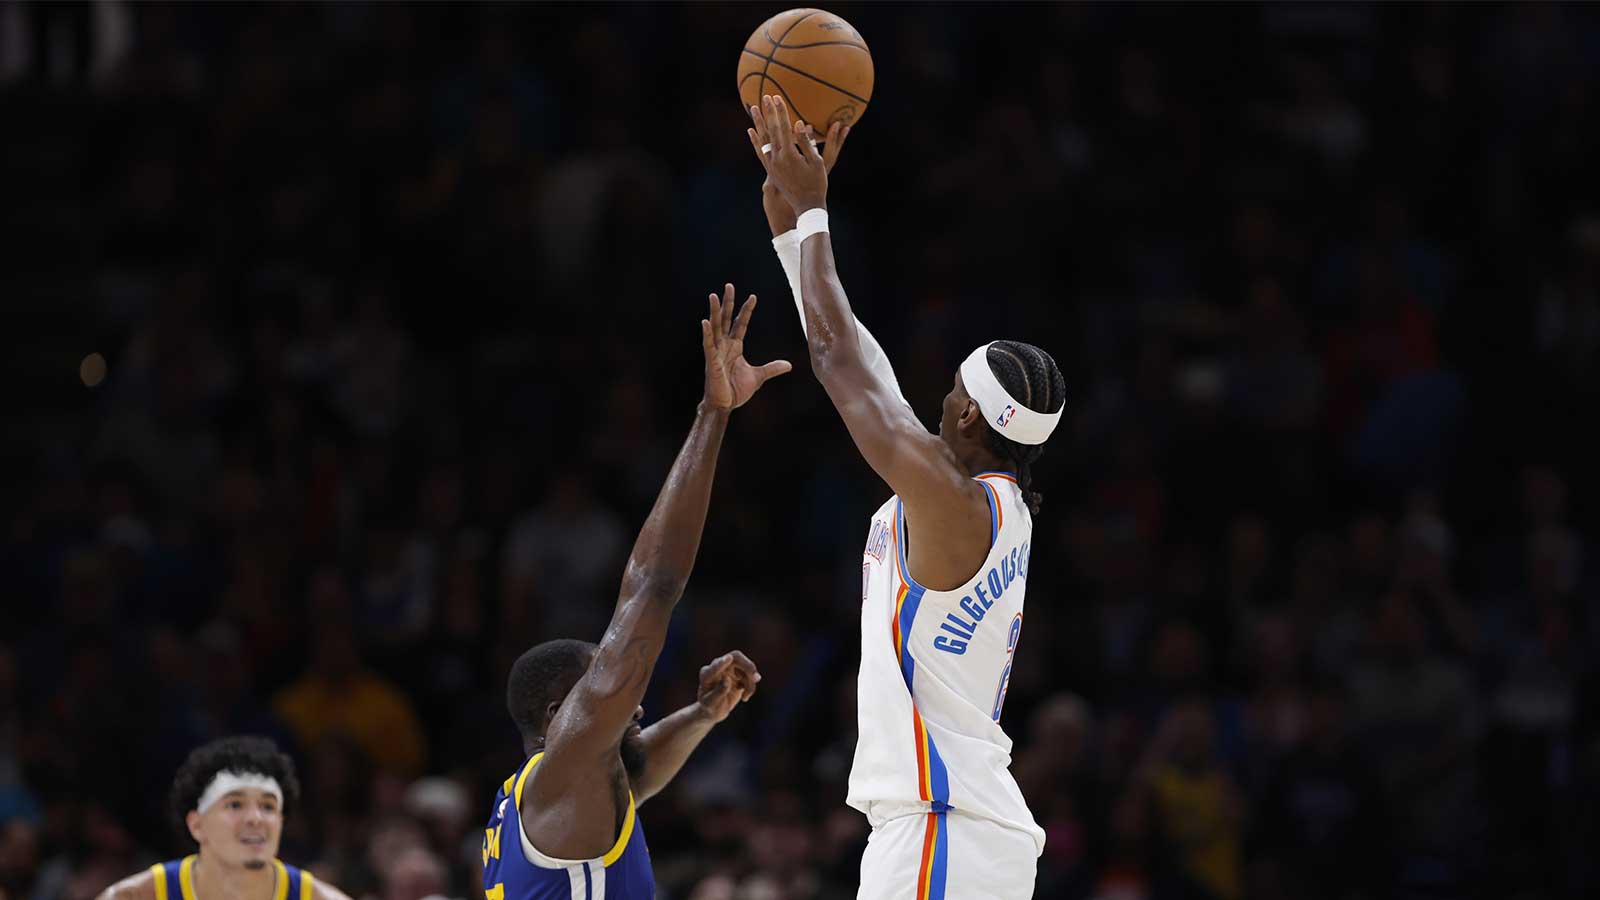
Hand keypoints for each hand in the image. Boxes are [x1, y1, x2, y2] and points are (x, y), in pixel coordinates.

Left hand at [694, 650, 759, 722]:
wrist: (715, 710)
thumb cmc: (710, 706)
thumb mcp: (711, 703)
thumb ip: (718, 692)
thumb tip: (727, 679)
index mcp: (707, 674)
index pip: (716, 664)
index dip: (722, 662)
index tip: (728, 658)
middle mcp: (718, 667)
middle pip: (736, 657)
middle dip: (747, 666)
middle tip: (755, 677)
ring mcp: (729, 669)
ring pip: (746, 668)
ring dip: (750, 682)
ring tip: (745, 697)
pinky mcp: (738, 674)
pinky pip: (750, 675)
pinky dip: (751, 686)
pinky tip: (745, 697)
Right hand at [702, 283, 791, 409]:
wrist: (725, 405)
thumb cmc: (736, 390)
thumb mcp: (758, 376)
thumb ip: (772, 368)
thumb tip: (789, 365)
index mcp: (735, 347)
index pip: (741, 324)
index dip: (747, 311)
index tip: (753, 297)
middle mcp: (724, 346)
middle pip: (726, 319)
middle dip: (728, 303)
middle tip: (729, 285)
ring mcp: (716, 352)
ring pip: (715, 327)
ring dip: (714, 312)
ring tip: (713, 296)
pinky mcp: (711, 361)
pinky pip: (708, 345)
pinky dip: (706, 333)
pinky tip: (705, 321)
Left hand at [750, 108, 849, 234]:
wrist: (806, 206)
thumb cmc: (817, 183)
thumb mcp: (817, 162)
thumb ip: (806, 142)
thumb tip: (799, 124)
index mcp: (789, 154)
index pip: (784, 127)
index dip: (780, 111)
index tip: (777, 98)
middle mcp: (777, 158)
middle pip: (771, 130)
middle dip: (769, 112)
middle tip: (765, 96)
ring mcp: (772, 165)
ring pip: (762, 139)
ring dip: (758, 123)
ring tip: (754, 108)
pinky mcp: (770, 170)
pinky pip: (760, 152)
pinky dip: (755, 141)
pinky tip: (751, 131)